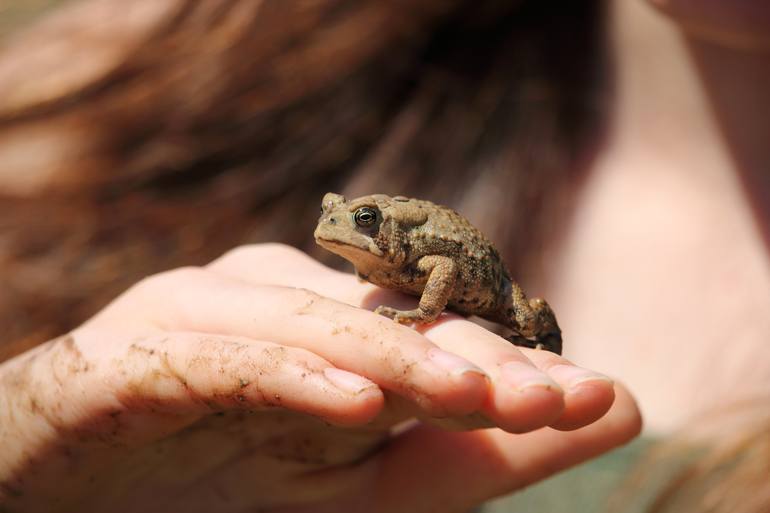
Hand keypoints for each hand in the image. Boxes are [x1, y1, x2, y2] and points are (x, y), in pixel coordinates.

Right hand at [0, 244, 639, 512]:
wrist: (75, 487)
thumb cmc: (226, 482)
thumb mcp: (364, 485)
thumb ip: (474, 448)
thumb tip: (614, 406)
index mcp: (329, 321)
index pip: (432, 332)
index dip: (509, 362)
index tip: (597, 398)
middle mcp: (275, 298)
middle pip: (387, 320)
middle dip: (474, 357)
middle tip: (563, 395)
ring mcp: (205, 313)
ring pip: (315, 326)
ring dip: (399, 359)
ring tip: (485, 394)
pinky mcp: (136, 353)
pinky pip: (223, 357)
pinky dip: (290, 377)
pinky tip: (355, 405)